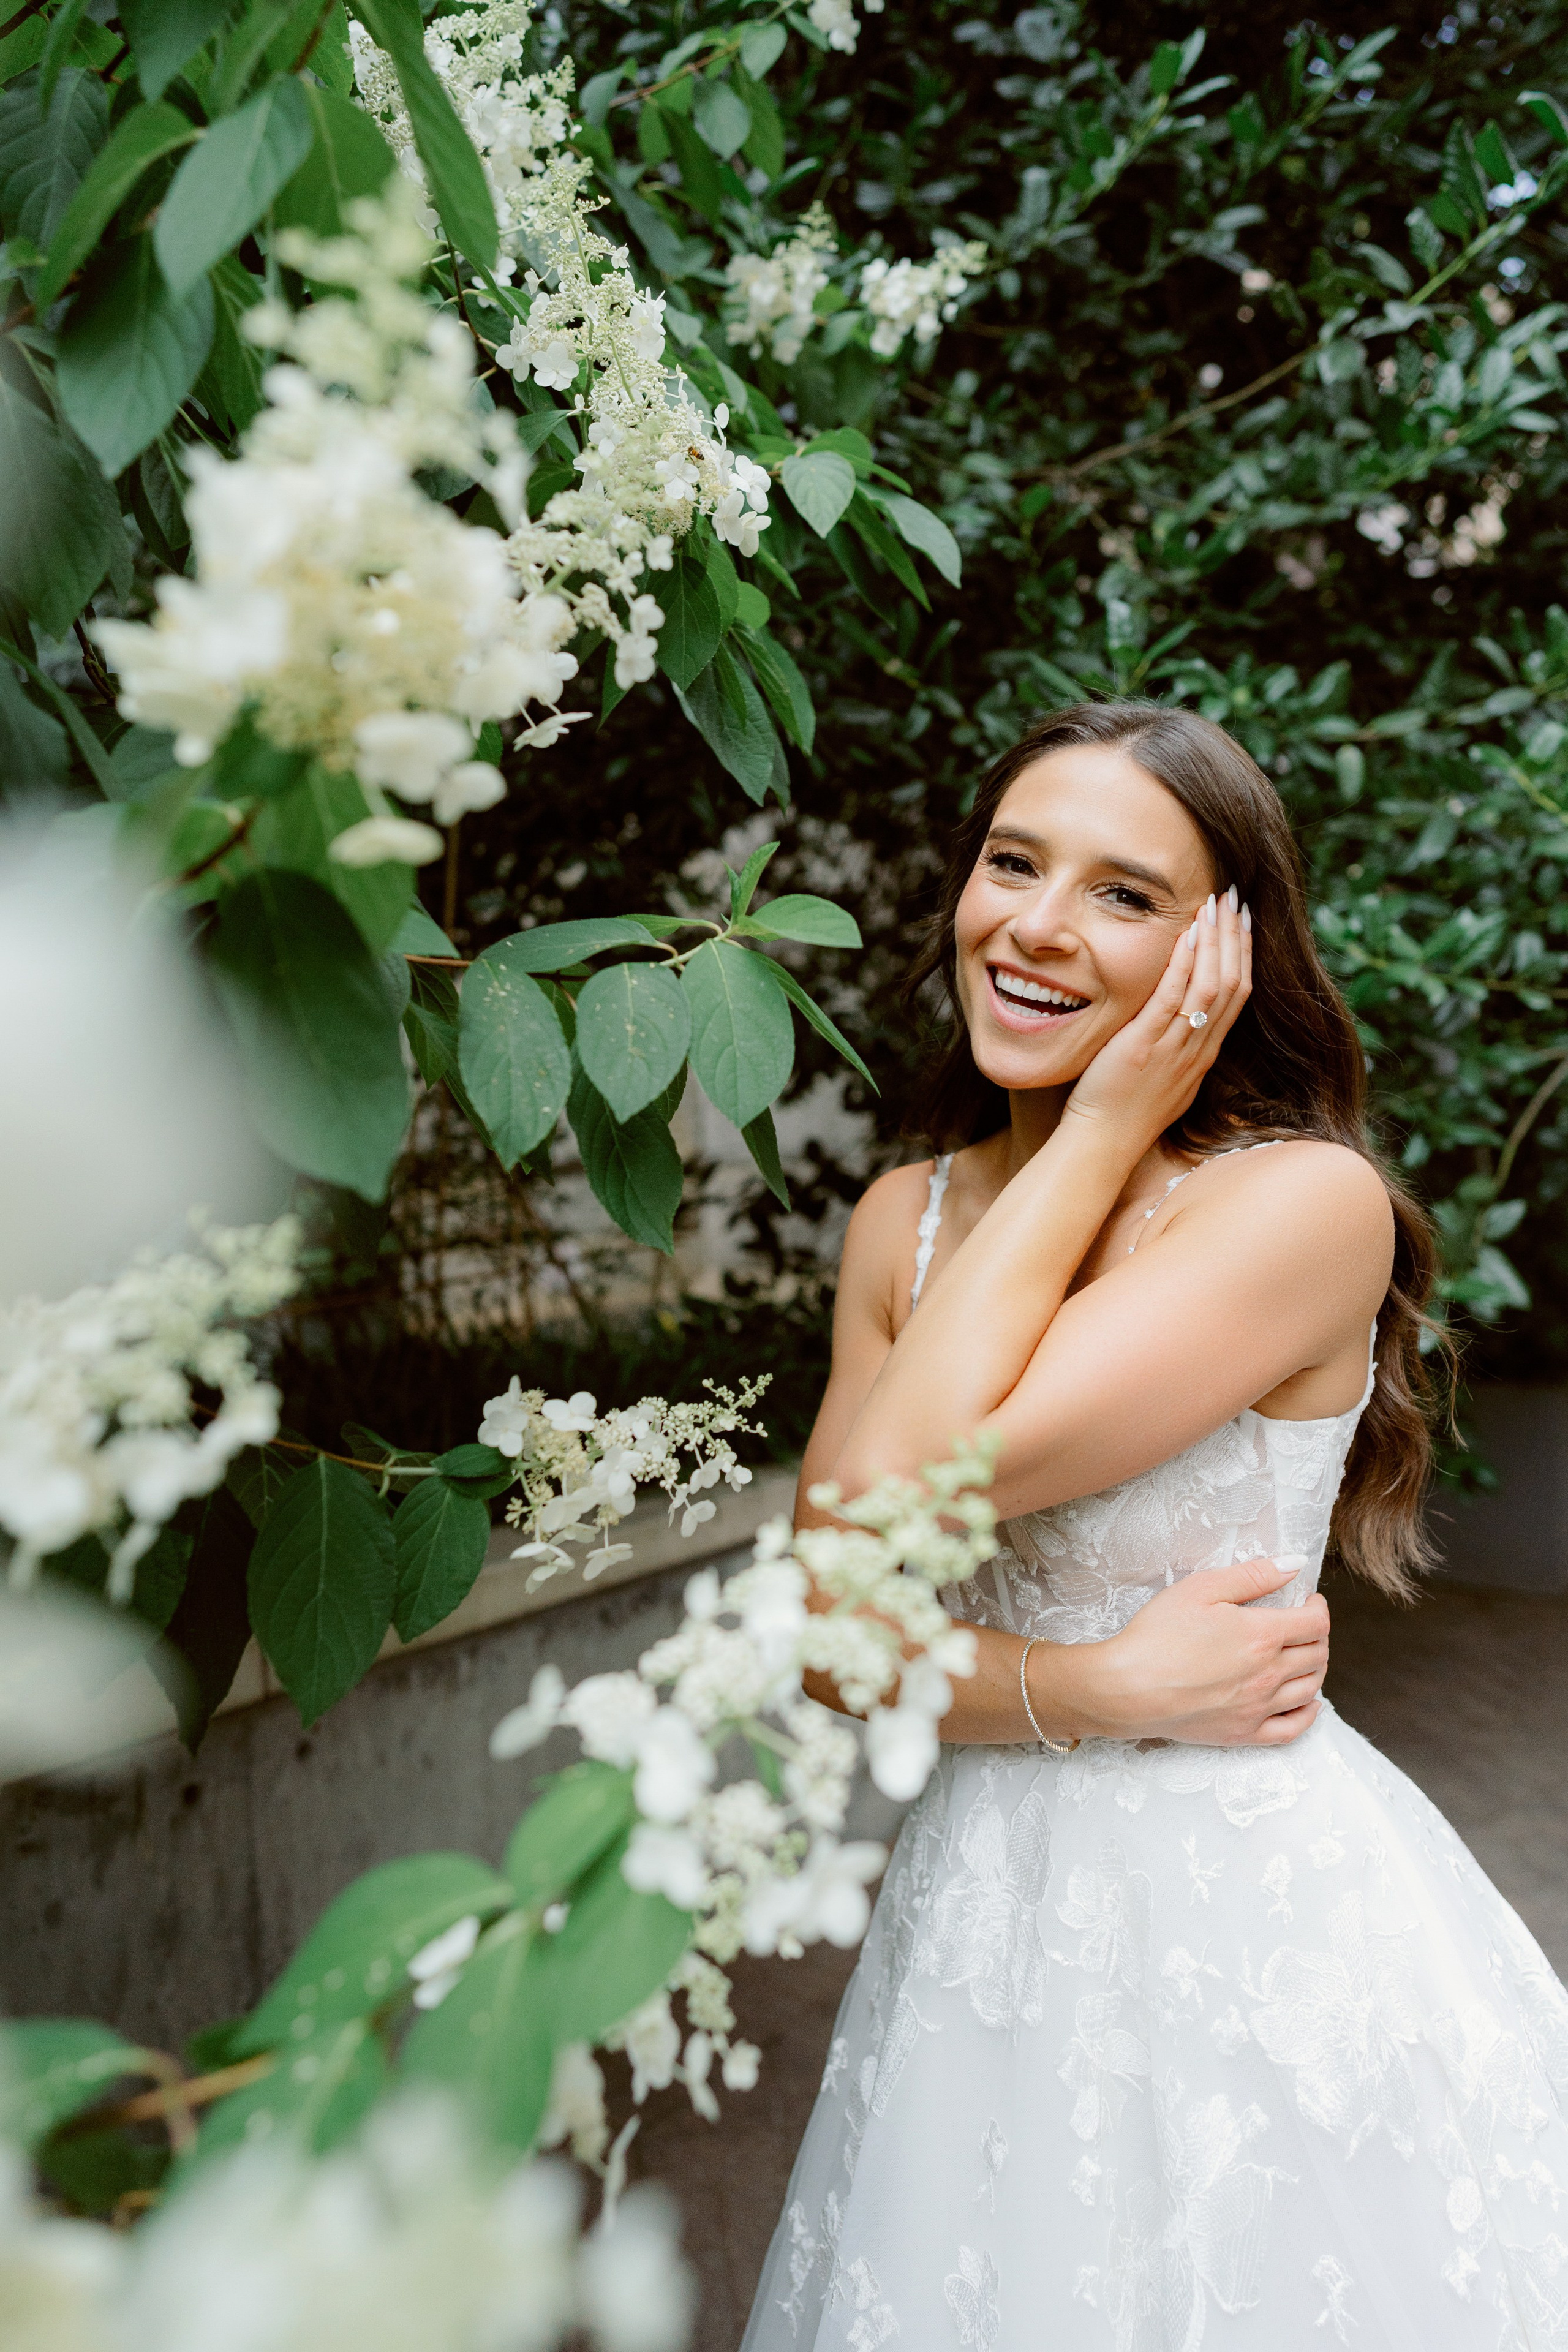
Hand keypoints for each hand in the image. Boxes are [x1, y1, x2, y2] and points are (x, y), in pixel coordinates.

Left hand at [1062, 886, 1252, 1155]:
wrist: (1103, 1142)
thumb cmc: (1123, 1112)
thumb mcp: (1163, 1078)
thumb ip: (1174, 1047)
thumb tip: (1177, 1022)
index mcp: (1202, 1054)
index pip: (1236, 995)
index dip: (1241, 954)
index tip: (1241, 921)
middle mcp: (1197, 1050)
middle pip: (1233, 985)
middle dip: (1236, 937)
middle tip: (1235, 898)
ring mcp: (1173, 1048)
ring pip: (1211, 988)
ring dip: (1216, 941)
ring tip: (1216, 903)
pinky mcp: (1144, 1047)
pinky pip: (1172, 1000)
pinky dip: (1184, 964)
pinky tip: (1186, 934)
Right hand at [1067, 1556, 1328, 1746]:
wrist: (1127, 1689)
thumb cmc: (1158, 1634)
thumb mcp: (1201, 1589)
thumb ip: (1252, 1575)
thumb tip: (1295, 1564)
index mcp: (1262, 1635)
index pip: (1314, 1623)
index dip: (1318, 1608)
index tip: (1309, 1601)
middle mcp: (1269, 1673)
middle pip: (1316, 1655)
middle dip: (1317, 1635)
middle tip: (1303, 1625)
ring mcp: (1259, 1707)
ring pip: (1310, 1688)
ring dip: (1316, 1669)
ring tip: (1304, 1655)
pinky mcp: (1244, 1733)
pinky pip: (1293, 1728)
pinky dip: (1309, 1714)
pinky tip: (1308, 1702)